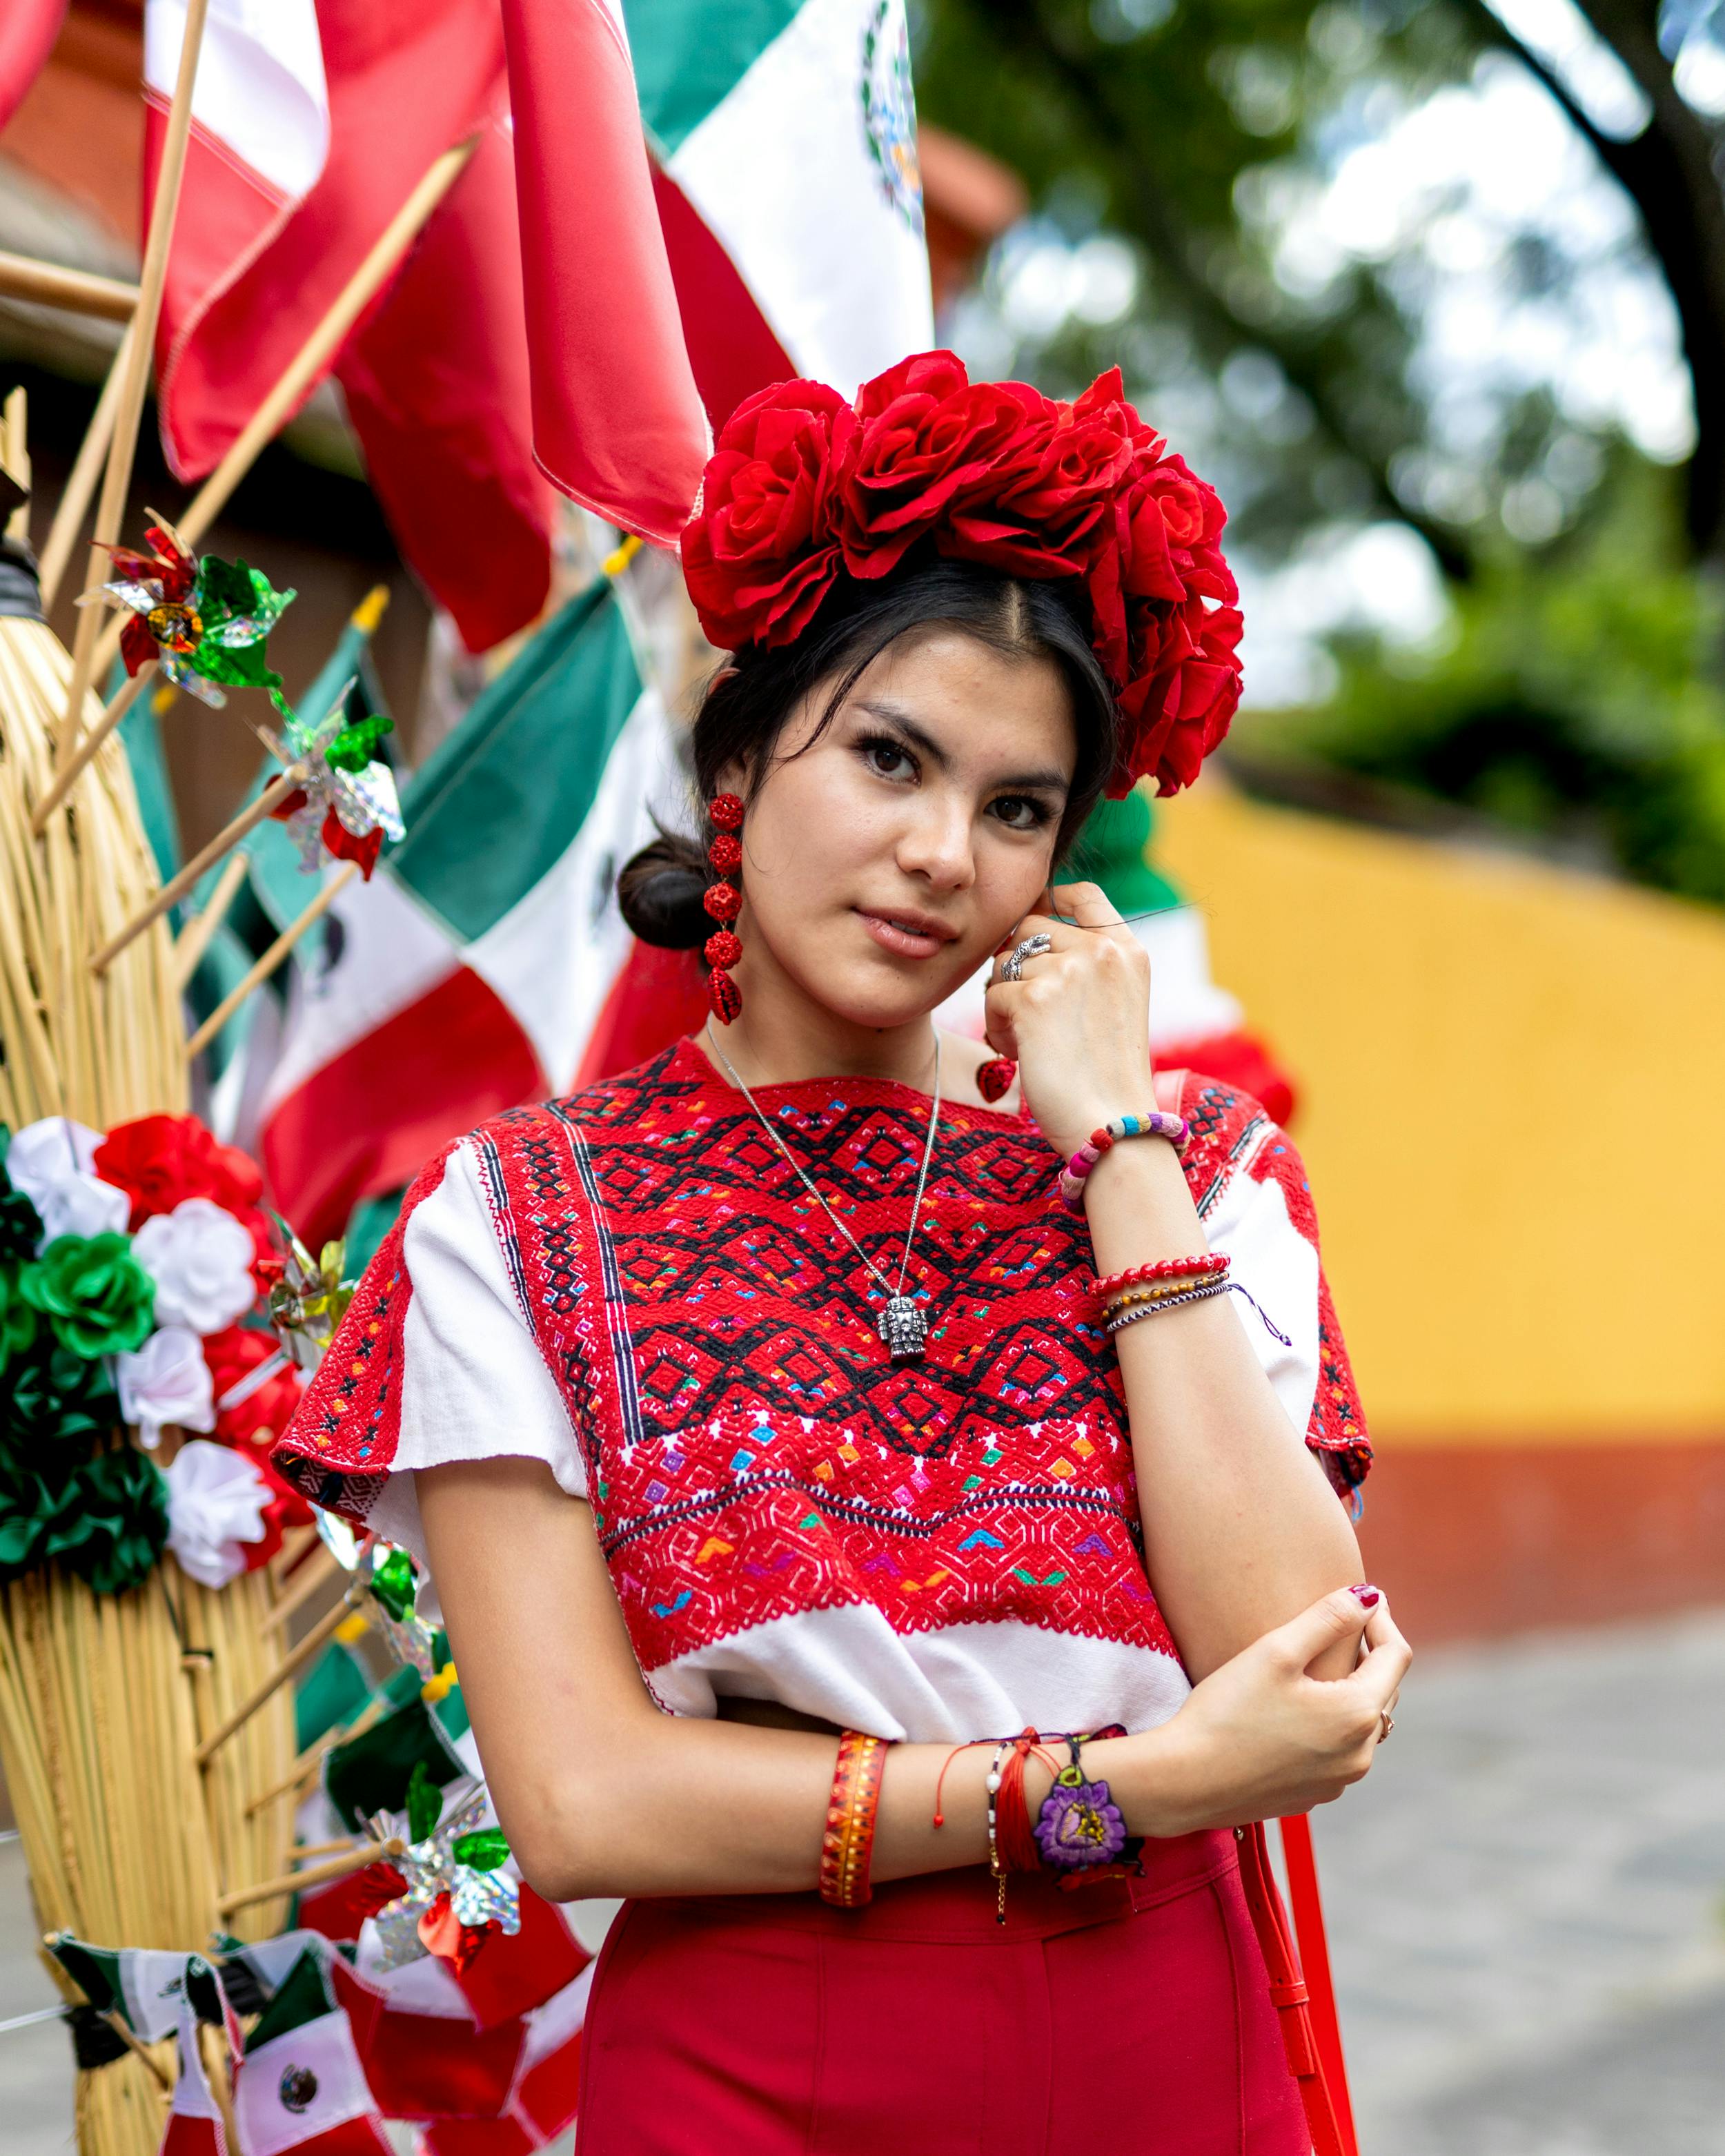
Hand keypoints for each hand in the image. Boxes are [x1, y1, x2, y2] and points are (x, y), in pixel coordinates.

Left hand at [983, 881, 1152, 1160]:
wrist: (1113, 1125)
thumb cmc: (1107, 1077)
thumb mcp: (1114, 1004)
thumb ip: (1086, 966)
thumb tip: (1024, 936)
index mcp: (1128, 951)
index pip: (1083, 895)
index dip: (1051, 897)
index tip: (1034, 919)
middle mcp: (1101, 951)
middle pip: (1029, 928)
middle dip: (1017, 966)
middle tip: (1028, 1015)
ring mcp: (1069, 970)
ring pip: (1004, 963)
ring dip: (1004, 1002)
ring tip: (1028, 1042)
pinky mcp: (1035, 998)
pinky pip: (992, 996)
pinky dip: (997, 1027)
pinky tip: (1019, 1054)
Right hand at [1127, 1587, 1410, 1834]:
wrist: (1185, 1781)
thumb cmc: (1227, 1712)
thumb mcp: (1276, 1651)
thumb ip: (1328, 1618)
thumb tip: (1371, 1596)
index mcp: (1357, 1715)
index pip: (1397, 1656)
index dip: (1381, 1619)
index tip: (1358, 1599)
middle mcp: (1360, 1755)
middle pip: (1385, 1691)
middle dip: (1369, 1655)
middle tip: (1339, 1624)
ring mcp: (1339, 1781)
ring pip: (1364, 1724)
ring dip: (1352, 1690)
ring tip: (1317, 1665)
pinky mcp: (1315, 1795)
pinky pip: (1340, 1751)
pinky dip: (1332, 1724)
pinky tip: (1296, 1710)